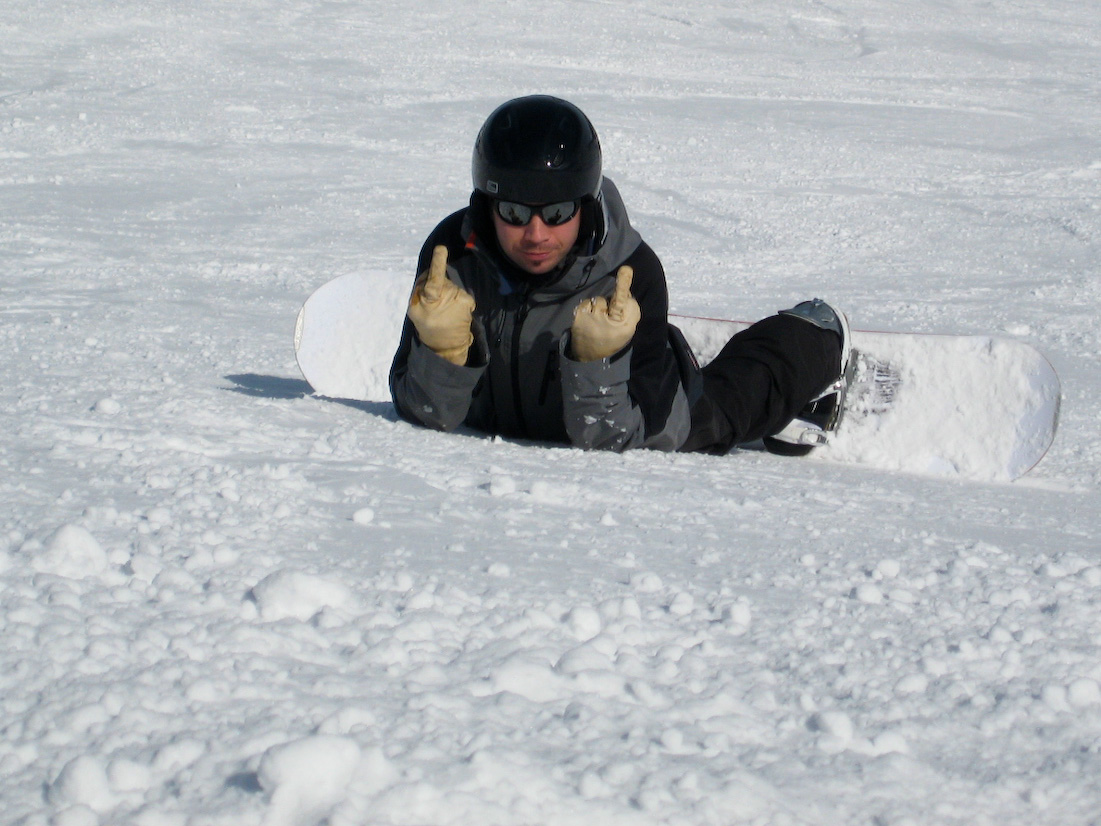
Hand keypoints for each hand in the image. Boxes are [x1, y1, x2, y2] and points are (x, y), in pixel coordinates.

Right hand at [407, 246, 475, 365]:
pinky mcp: (465, 305)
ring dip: (451, 296)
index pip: (427, 281)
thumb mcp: (418, 311)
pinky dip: (463, 302)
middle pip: (439, 280)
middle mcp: (434, 302)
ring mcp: (451, 303)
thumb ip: (422, 291)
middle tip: (439, 307)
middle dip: (440, 285)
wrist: (445, 349)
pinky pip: (464, 296)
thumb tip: (434, 269)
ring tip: (449, 314)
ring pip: (451, 287)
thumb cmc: (431, 327)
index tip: (441, 249)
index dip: (437, 264)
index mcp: (417, 304)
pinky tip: (458, 315)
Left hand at [570, 265, 641, 361]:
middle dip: (613, 301)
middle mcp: (607, 322)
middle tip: (610, 315)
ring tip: (597, 321)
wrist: (589, 357)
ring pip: (599, 300)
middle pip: (614, 298)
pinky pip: (586, 303)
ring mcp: (591, 320)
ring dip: (599, 307)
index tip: (626, 269)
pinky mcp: (579, 319)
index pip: (624, 303)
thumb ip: (629, 311)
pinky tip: (587, 320)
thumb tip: (626, 290)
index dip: (624, 285)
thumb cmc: (611, 339)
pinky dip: (588, 309)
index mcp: (624, 327)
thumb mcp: (626, 329)